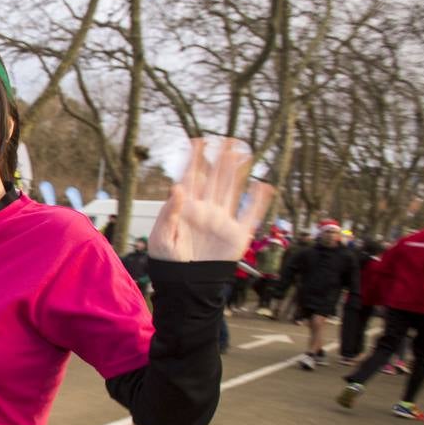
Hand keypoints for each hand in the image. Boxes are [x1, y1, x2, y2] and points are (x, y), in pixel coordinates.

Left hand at [148, 138, 274, 262]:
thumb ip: (169, 212)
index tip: (197, 141)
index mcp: (186, 209)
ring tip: (242, 152)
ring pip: (232, 191)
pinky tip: (262, 185)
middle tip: (227, 140)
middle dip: (220, 160)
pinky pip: (250, 215)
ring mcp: (222, 221)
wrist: (185, 285)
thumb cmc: (167, 261)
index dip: (194, 160)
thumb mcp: (161, 237)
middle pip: (215, 180)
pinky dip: (257, 201)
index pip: (191, 179)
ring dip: (237, 173)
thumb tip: (177, 187)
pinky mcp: (237, 235)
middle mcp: (206, 210)